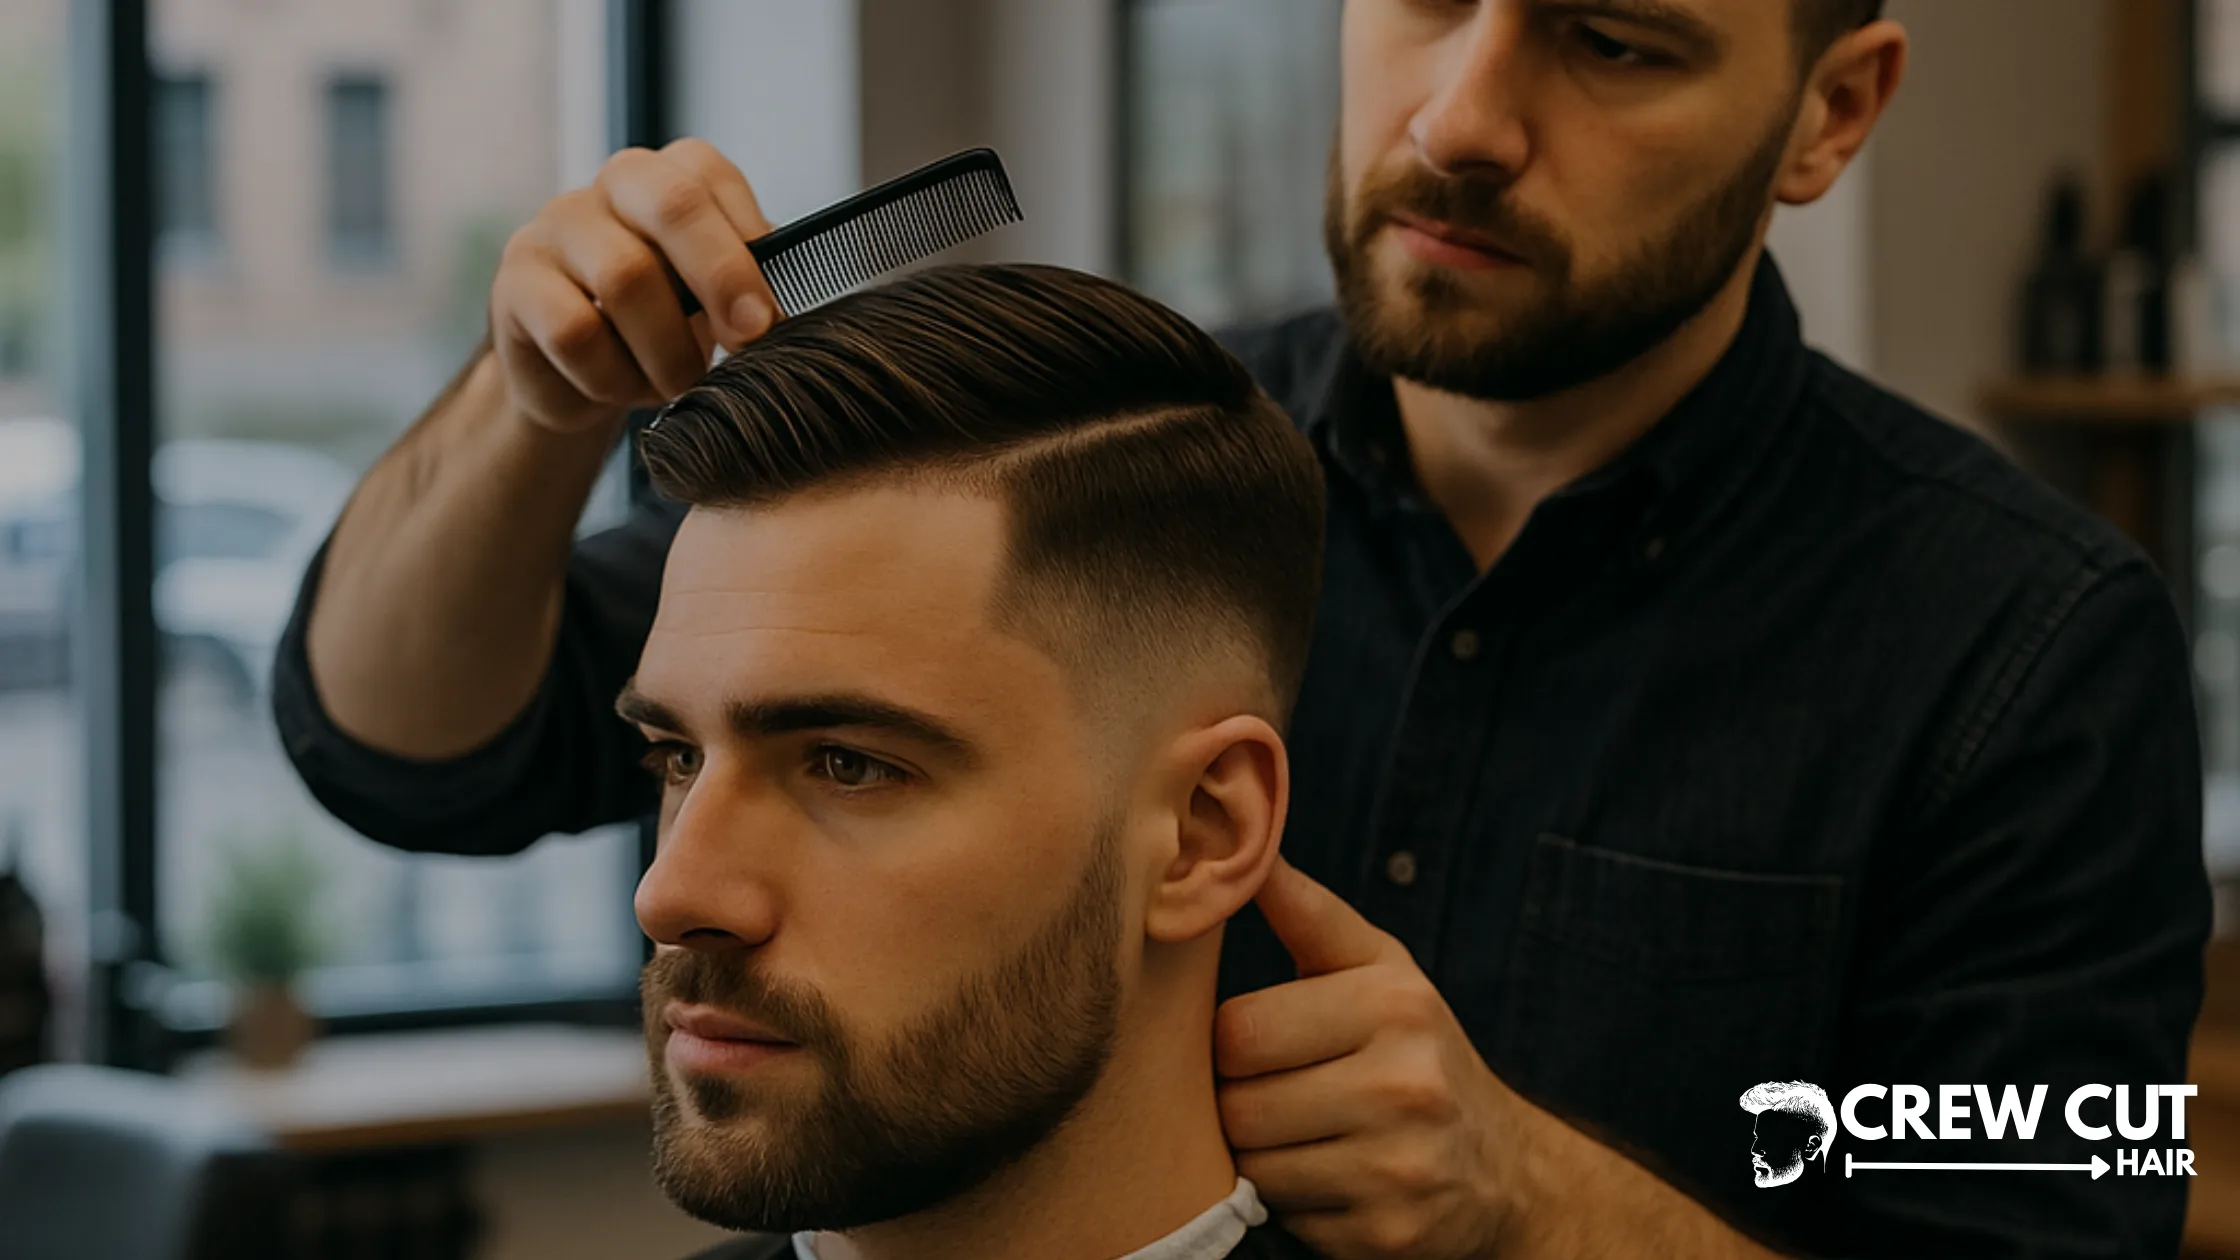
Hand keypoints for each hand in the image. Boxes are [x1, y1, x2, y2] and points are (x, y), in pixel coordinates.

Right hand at [489, 138, 778, 433]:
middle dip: (723, 276)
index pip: (711, 177)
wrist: (580, 377)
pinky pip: (576, 331)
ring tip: (681, 383)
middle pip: (672, 204)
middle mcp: (612, 185)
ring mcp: (557, 226)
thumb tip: (796, 299)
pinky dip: (614, 375)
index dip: (750, 246)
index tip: (774, 316)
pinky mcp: (517, 282)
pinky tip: (622, 387)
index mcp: (671, 175)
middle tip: (749, 339)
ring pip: (626, 277)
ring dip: (669, 349)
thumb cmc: (665, 326)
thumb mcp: (716, 301)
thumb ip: (753, 285)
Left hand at [1215, 859, 1513, 1259]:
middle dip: (1242, 1104)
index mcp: (1392, 1005)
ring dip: (1264, 1158)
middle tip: (1282, 1094)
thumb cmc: (1415, 1050)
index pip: (1238, 1032)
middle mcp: (1404, 1085)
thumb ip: (1309, 912)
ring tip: (1308, 1136)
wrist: (1504, 1169)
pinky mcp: (1388, 1236)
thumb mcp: (1380, 969)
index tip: (1266, 1044)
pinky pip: (1286, 1218)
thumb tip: (1247, 852)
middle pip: (1238, 1106)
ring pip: (1254, 1168)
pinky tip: (1335, 1179)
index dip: (1234, 1044)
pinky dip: (1296, 1204)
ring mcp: (1400, 1167)